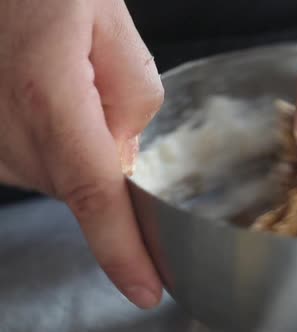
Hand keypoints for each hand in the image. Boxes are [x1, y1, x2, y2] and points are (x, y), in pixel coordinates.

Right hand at [0, 0, 163, 307]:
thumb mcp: (111, 28)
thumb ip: (132, 100)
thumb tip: (123, 157)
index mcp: (49, 96)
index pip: (96, 195)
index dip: (122, 250)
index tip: (145, 289)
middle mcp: (5, 128)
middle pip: (82, 187)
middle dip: (109, 162)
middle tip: (102, 92)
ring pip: (56, 176)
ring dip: (78, 148)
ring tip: (68, 82)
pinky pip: (31, 161)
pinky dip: (54, 143)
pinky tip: (48, 97)